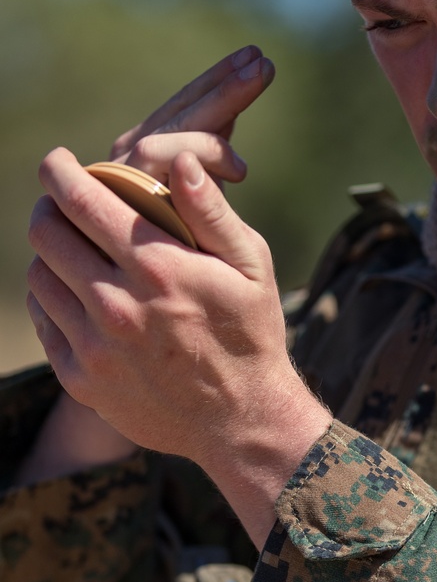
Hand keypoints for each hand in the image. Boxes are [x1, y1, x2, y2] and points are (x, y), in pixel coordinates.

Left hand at [16, 46, 279, 494]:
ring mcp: (94, 346)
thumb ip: (211, 211)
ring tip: (76, 251)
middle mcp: (116, 304)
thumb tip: (179, 159)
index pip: (81, 200)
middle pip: (46, 233)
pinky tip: (79, 295)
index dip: (59, 171)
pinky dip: (53, 299)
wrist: (242, 421)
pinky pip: (45, 321)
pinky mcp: (81, 378)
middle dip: (50, 207)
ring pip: (40, 276)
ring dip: (52, 254)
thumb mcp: (251, 266)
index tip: (58, 161)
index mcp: (157, 267)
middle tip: (65, 204)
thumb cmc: (251, 333)